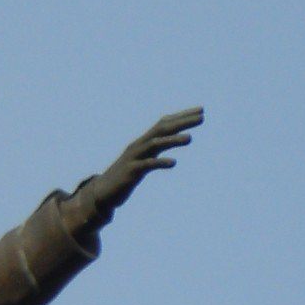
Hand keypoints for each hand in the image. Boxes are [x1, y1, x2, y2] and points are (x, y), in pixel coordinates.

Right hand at [67, 107, 204, 229]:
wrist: (102, 192)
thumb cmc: (124, 177)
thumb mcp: (143, 161)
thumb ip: (154, 153)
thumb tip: (170, 148)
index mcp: (143, 143)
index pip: (164, 123)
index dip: (182, 117)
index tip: (201, 112)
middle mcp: (138, 146)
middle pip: (162, 129)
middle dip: (182, 123)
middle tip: (202, 118)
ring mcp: (134, 158)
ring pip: (154, 144)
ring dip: (172, 140)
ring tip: (190, 139)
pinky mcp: (131, 172)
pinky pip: (147, 165)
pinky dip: (160, 162)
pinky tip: (173, 163)